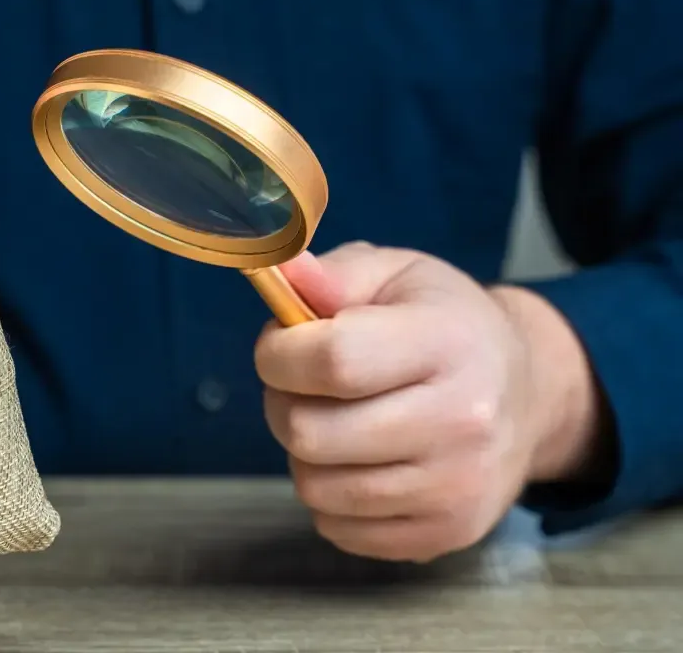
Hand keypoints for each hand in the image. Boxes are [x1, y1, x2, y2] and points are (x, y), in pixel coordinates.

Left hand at [254, 241, 606, 561]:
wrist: (525, 392)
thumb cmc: (442, 323)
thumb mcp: (394, 274)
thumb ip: (329, 274)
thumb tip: (281, 273)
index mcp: (447, 341)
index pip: (333, 360)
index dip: (279, 354)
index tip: (280, 346)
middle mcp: (463, 420)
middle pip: (311, 433)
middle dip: (284, 404)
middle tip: (305, 388)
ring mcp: (457, 486)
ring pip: (315, 487)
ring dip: (306, 454)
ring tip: (337, 421)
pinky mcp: (447, 533)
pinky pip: (337, 528)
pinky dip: (331, 497)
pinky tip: (360, 461)